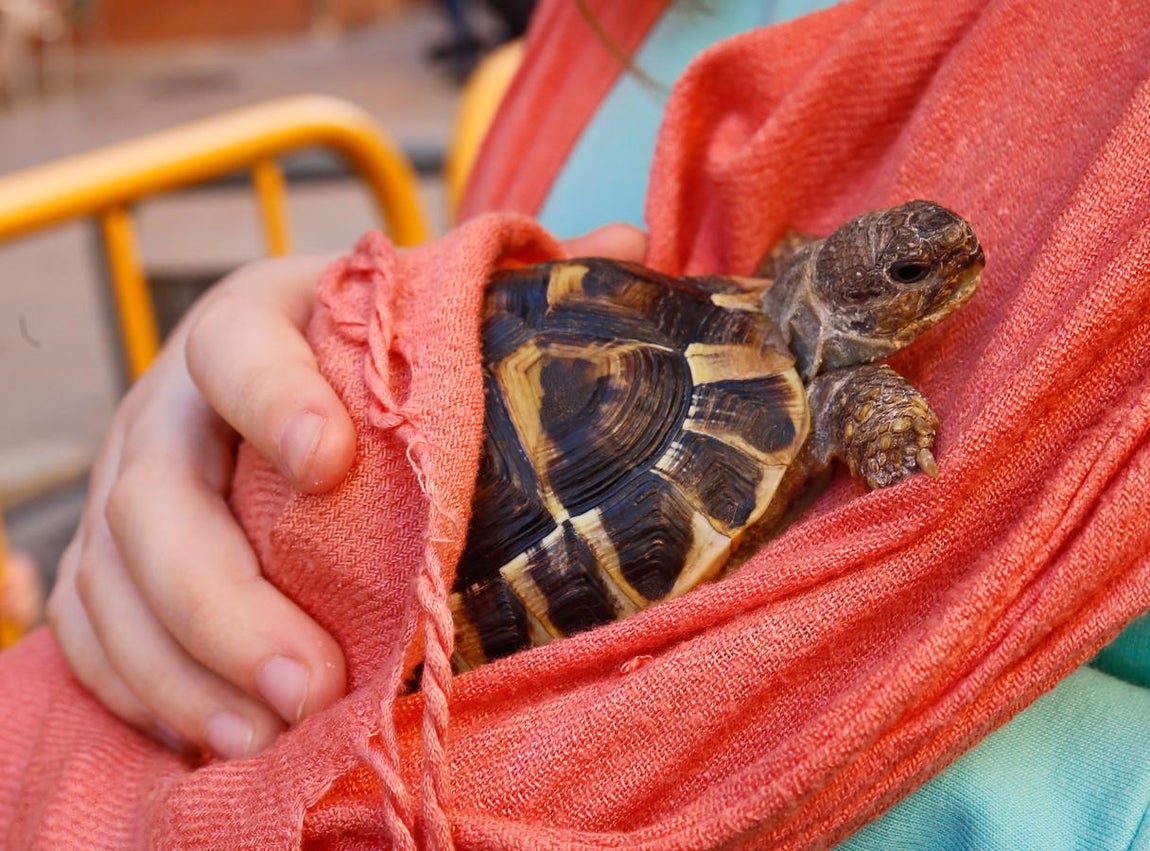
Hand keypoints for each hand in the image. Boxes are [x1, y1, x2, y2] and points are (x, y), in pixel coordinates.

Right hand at [48, 224, 647, 758]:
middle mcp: (171, 408)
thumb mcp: (436, 311)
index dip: (272, 395)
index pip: (236, 345)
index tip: (331, 460)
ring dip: (184, 667)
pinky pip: (93, 630)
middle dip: (221, 597)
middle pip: (154, 497)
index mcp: (253, 325)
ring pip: (113, 579)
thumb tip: (629, 239)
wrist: (288, 395)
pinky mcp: (111, 563)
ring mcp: (128, 492)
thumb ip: (521, 288)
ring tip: (270, 734)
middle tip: (311, 679)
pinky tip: (223, 736)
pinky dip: (144, 688)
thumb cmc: (379, 362)